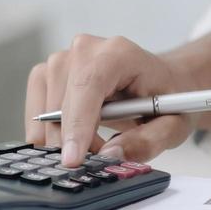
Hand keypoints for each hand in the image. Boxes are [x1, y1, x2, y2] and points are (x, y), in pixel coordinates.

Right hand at [23, 35, 192, 167]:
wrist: (161, 82)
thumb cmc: (167, 99)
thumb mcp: (173, 126)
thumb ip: (147, 141)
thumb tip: (110, 154)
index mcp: (118, 53)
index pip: (88, 86)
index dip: (78, 125)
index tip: (73, 160)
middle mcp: (85, 49)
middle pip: (62, 102)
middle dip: (74, 141)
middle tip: (99, 158)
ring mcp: (61, 59)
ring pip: (45, 110)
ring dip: (63, 138)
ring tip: (94, 144)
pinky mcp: (47, 73)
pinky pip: (36, 111)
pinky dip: (51, 132)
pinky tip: (76, 137)